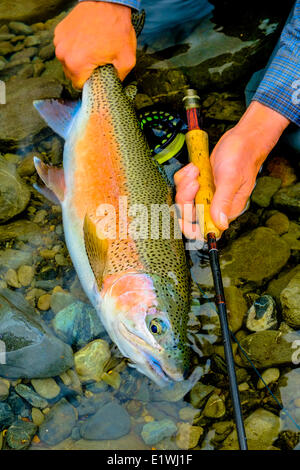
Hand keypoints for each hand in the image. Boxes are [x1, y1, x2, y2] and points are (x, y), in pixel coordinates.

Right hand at [54, 1, 136, 88]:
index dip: (90, 82)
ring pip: (67, 61)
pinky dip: (74, 47)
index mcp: (76, 64)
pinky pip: (65, 48)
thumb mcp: (126, 59)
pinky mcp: (59, 32)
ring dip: (78, 59)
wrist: (108, 2)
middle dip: (84, 71)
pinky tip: (85, 40)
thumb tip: (113, 86)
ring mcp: (59, 42)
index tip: (98, 75)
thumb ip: (119, 78)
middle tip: (97, 61)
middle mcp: (63, 54)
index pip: (79, 86)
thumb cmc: (117, 29)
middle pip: (72, 74)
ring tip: (92, 49)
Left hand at [175, 101, 289, 238]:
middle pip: (189, 214)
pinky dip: (185, 176)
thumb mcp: (231, 179)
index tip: (181, 217)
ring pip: (184, 199)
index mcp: (226, 211)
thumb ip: (223, 202)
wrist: (242, 139)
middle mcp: (215, 206)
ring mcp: (207, 195)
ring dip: (185, 184)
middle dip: (186, 198)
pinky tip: (194, 167)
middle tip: (195, 181)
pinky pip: (184, 186)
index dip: (190, 228)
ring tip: (196, 170)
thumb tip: (220, 226)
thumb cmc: (242, 157)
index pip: (205, 230)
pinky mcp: (201, 184)